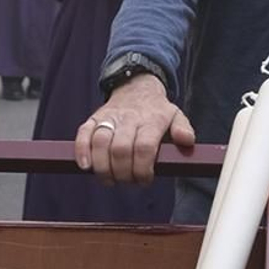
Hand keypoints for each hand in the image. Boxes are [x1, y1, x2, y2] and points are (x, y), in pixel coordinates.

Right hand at [76, 74, 195, 185]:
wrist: (136, 87)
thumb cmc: (156, 110)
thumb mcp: (175, 115)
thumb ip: (183, 129)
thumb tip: (187, 141)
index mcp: (150, 120)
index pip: (144, 148)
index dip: (142, 169)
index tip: (144, 180)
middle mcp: (128, 118)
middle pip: (121, 149)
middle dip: (123, 172)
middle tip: (127, 181)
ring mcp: (109, 118)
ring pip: (100, 143)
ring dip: (103, 167)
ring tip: (110, 180)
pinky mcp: (93, 119)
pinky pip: (83, 134)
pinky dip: (82, 151)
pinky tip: (86, 167)